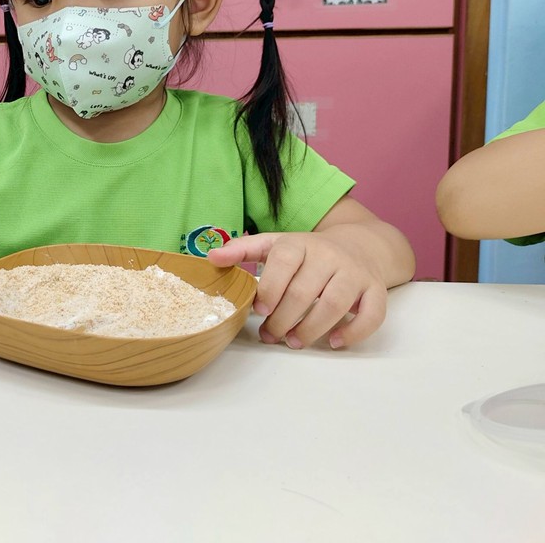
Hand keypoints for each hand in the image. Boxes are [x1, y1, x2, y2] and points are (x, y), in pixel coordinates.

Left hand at [205, 231, 387, 349]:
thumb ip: (243, 250)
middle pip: (305, 291)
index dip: (270, 287)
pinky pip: (371, 313)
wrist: (361, 244)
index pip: (283, 262)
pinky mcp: (376, 289)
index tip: (260, 311)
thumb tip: (210, 258)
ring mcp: (354, 272)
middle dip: (284, 319)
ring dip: (312, 329)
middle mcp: (329, 255)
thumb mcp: (276, 245)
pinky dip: (354, 332)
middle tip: (271, 336)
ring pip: (335, 303)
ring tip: (294, 342)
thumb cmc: (308, 252)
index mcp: (300, 243)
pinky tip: (334, 342)